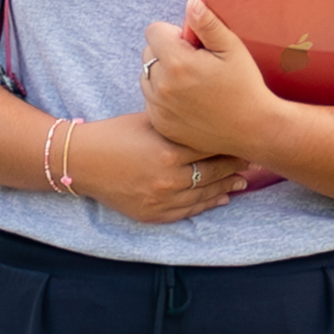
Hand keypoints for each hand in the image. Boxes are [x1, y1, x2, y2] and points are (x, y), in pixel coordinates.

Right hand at [64, 113, 247, 223]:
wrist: (82, 161)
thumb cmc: (115, 134)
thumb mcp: (149, 121)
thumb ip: (180, 123)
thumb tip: (210, 119)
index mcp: (169, 151)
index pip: (212, 148)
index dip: (231, 143)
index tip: (243, 137)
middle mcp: (169, 178)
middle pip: (215, 172)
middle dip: (235, 165)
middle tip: (251, 157)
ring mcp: (162, 200)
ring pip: (206, 195)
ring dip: (227, 186)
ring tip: (243, 179)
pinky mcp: (154, 214)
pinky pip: (189, 211)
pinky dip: (208, 204)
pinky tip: (222, 197)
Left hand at [141, 0, 283, 162]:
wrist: (253, 129)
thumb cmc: (245, 86)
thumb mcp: (232, 49)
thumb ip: (207, 23)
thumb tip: (191, 1)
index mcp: (177, 63)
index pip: (153, 31)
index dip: (173, 33)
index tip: (191, 44)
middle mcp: (162, 86)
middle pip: (148, 54)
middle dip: (167, 53)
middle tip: (196, 65)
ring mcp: (159, 108)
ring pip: (147, 77)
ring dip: (163, 76)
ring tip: (192, 84)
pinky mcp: (160, 124)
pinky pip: (151, 101)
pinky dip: (164, 98)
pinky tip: (189, 102)